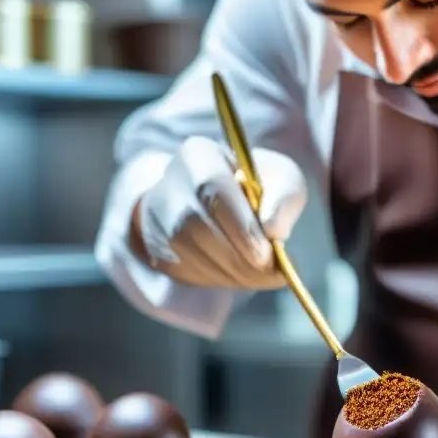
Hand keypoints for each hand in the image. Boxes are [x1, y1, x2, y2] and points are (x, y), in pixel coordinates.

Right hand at [133, 136, 306, 288]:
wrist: (222, 199)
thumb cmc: (256, 186)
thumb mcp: (281, 178)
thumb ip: (283, 197)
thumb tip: (272, 230)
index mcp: (198, 156)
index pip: (213, 191)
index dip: (241, 228)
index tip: (268, 253)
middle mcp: (167, 184)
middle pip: (194, 227)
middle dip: (237, 258)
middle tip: (269, 273)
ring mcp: (155, 219)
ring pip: (184, 254)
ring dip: (228, 274)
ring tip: (259, 276)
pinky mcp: (155, 248)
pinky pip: (179, 272)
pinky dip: (213, 280)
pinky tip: (237, 276)